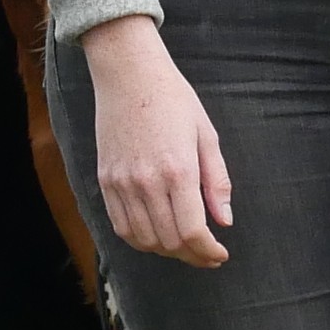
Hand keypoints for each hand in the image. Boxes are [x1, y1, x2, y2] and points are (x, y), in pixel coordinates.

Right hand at [83, 14, 232, 267]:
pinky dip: (140, 240)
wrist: (128, 73)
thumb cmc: (173, 99)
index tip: (219, 255)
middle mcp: (147, 182)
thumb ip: (217, 181)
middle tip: (206, 253)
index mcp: (178, 170)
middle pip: (169, 242)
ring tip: (184, 245)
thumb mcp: (206, 135)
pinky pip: (121, 226)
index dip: (208, 252)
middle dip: (192, 256)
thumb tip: (224, 221)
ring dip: (167, 251)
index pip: (192, 232)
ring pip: (144, 240)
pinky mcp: (106, 180)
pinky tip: (157, 235)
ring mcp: (122, 183)